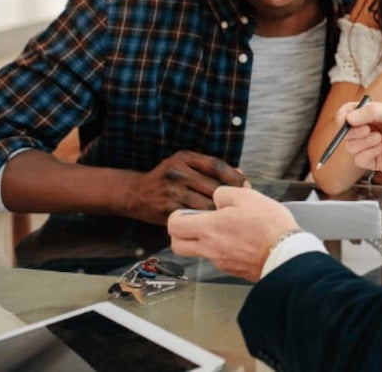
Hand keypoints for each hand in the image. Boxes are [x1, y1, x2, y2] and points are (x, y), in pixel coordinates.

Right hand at [123, 150, 246, 224]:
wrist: (136, 194)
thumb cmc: (168, 179)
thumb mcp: (186, 165)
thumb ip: (210, 169)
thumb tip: (242, 176)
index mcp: (184, 158)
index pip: (217, 165)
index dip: (235, 176)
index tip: (246, 185)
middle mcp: (177, 172)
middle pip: (214, 186)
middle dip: (231, 197)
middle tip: (242, 204)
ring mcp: (171, 191)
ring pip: (206, 204)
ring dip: (220, 211)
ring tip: (230, 215)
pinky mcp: (168, 210)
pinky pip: (194, 217)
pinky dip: (206, 220)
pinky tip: (213, 222)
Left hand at [168, 186, 297, 281]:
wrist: (286, 253)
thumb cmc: (268, 226)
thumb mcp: (247, 196)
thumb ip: (225, 194)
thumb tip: (217, 198)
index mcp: (209, 228)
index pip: (174, 226)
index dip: (176, 217)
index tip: (186, 212)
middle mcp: (209, 248)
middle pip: (178, 246)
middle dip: (181, 234)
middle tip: (196, 223)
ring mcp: (221, 261)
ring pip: (199, 252)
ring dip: (204, 241)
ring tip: (225, 229)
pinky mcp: (233, 269)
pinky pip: (219, 259)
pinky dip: (223, 249)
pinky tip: (241, 239)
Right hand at [340, 100, 381, 182]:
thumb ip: (372, 112)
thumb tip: (350, 117)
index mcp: (377, 114)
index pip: (351, 112)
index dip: (344, 115)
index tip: (344, 119)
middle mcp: (374, 130)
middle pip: (348, 131)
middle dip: (353, 130)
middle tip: (367, 129)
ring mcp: (375, 146)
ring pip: (351, 146)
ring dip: (362, 142)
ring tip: (379, 139)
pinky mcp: (378, 162)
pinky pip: (360, 159)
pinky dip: (366, 153)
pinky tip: (380, 149)